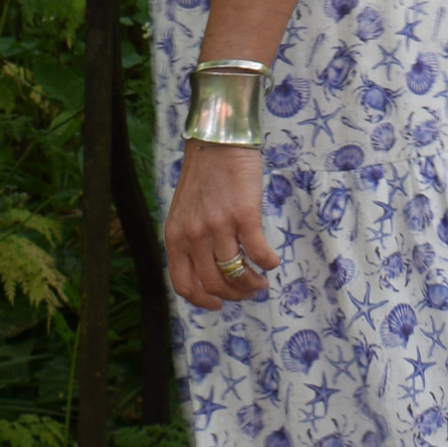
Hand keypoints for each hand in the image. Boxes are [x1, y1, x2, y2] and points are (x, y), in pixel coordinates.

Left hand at [165, 141, 279, 308]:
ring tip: (262, 282)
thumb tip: (209, 269)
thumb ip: (190, 239)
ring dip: (253, 284)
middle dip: (234, 294)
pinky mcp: (243, 216)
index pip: (184, 284)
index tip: (218, 304)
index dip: (202, 301)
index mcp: (175, 237)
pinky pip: (258, 253)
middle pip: (214, 284)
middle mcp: (193, 236)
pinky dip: (268, 263)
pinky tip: (272, 261)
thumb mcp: (184, 212)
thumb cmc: (203, 176)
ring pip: (236, 273)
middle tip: (249, 291)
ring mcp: (218, 227)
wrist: (216, 142)